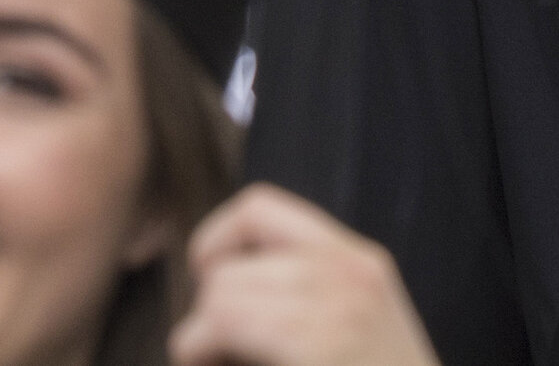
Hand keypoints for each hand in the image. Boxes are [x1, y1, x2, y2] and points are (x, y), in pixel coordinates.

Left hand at [167, 186, 435, 365]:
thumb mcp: (359, 325)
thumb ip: (309, 292)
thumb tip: (219, 281)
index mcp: (361, 261)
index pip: (261, 208)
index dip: (215, 239)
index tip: (207, 278)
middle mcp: (350, 273)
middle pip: (232, 265)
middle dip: (207, 307)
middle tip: (211, 345)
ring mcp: (336, 310)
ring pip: (221, 295)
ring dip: (198, 334)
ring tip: (209, 358)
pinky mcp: (317, 345)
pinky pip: (223, 324)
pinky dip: (197, 347)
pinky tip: (204, 363)